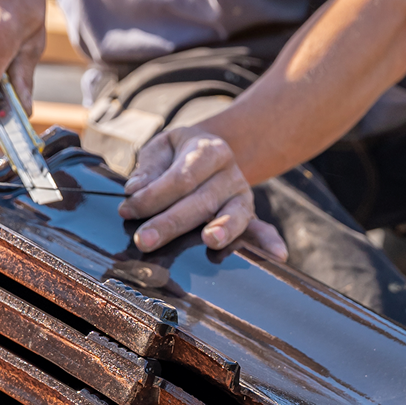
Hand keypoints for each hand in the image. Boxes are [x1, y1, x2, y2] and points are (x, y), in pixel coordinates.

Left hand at [119, 127, 287, 258]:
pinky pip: (262, 230)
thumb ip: (149, 167)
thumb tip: (135, 189)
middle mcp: (231, 174)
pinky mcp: (248, 217)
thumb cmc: (180, 154)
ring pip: (234, 215)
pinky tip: (278, 256)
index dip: (153, 195)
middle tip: (144, 240)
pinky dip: (270, 243)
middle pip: (201, 200)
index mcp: (210, 150)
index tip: (127, 208)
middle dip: (170, 223)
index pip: (180, 176)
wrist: (213, 152)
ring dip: (223, 230)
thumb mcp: (163, 148)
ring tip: (210, 240)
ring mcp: (243, 197)